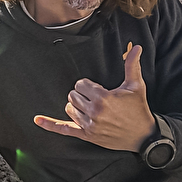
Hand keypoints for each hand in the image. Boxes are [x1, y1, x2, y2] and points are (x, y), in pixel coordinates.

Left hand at [34, 42, 156, 151]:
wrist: (143, 136)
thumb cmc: (138, 109)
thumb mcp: (136, 86)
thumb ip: (132, 65)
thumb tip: (135, 46)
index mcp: (103, 98)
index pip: (80, 85)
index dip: (88, 85)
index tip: (99, 89)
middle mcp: (94, 112)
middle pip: (73, 95)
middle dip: (82, 95)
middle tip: (96, 98)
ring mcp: (90, 126)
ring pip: (69, 108)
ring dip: (76, 106)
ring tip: (90, 107)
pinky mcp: (87, 136)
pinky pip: (65, 129)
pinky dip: (50, 125)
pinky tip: (37, 120)